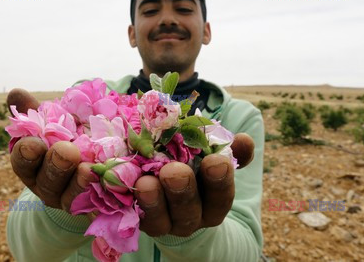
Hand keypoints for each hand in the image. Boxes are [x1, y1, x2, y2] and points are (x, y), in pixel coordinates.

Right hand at [7, 88, 96, 211]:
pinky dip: (101, 189)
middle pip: (47, 180)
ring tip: (88, 169)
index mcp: (33, 165)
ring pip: (70, 194)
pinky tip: (106, 178)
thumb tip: (16, 92)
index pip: (23, 161)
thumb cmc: (68, 138)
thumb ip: (36, 111)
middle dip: (56, 165)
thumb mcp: (53, 124)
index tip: (34, 143)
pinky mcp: (92, 206)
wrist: (96, 165)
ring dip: (79, 181)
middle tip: (67, 151)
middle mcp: (47, 185)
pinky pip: (96, 201)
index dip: (26, 153)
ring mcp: (69, 199)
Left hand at [135, 136, 253, 236]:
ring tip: (145, 183)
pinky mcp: (136, 221)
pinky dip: (125, 200)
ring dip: (152, 201)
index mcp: (214, 203)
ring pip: (158, 219)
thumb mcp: (216, 161)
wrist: (171, 197)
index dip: (220, 181)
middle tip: (174, 171)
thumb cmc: (198, 172)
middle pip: (188, 210)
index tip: (216, 161)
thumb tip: (244, 140)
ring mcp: (163, 223)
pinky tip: (119, 183)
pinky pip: (131, 216)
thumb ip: (231, 152)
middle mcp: (190, 218)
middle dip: (182, 190)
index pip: (221, 196)